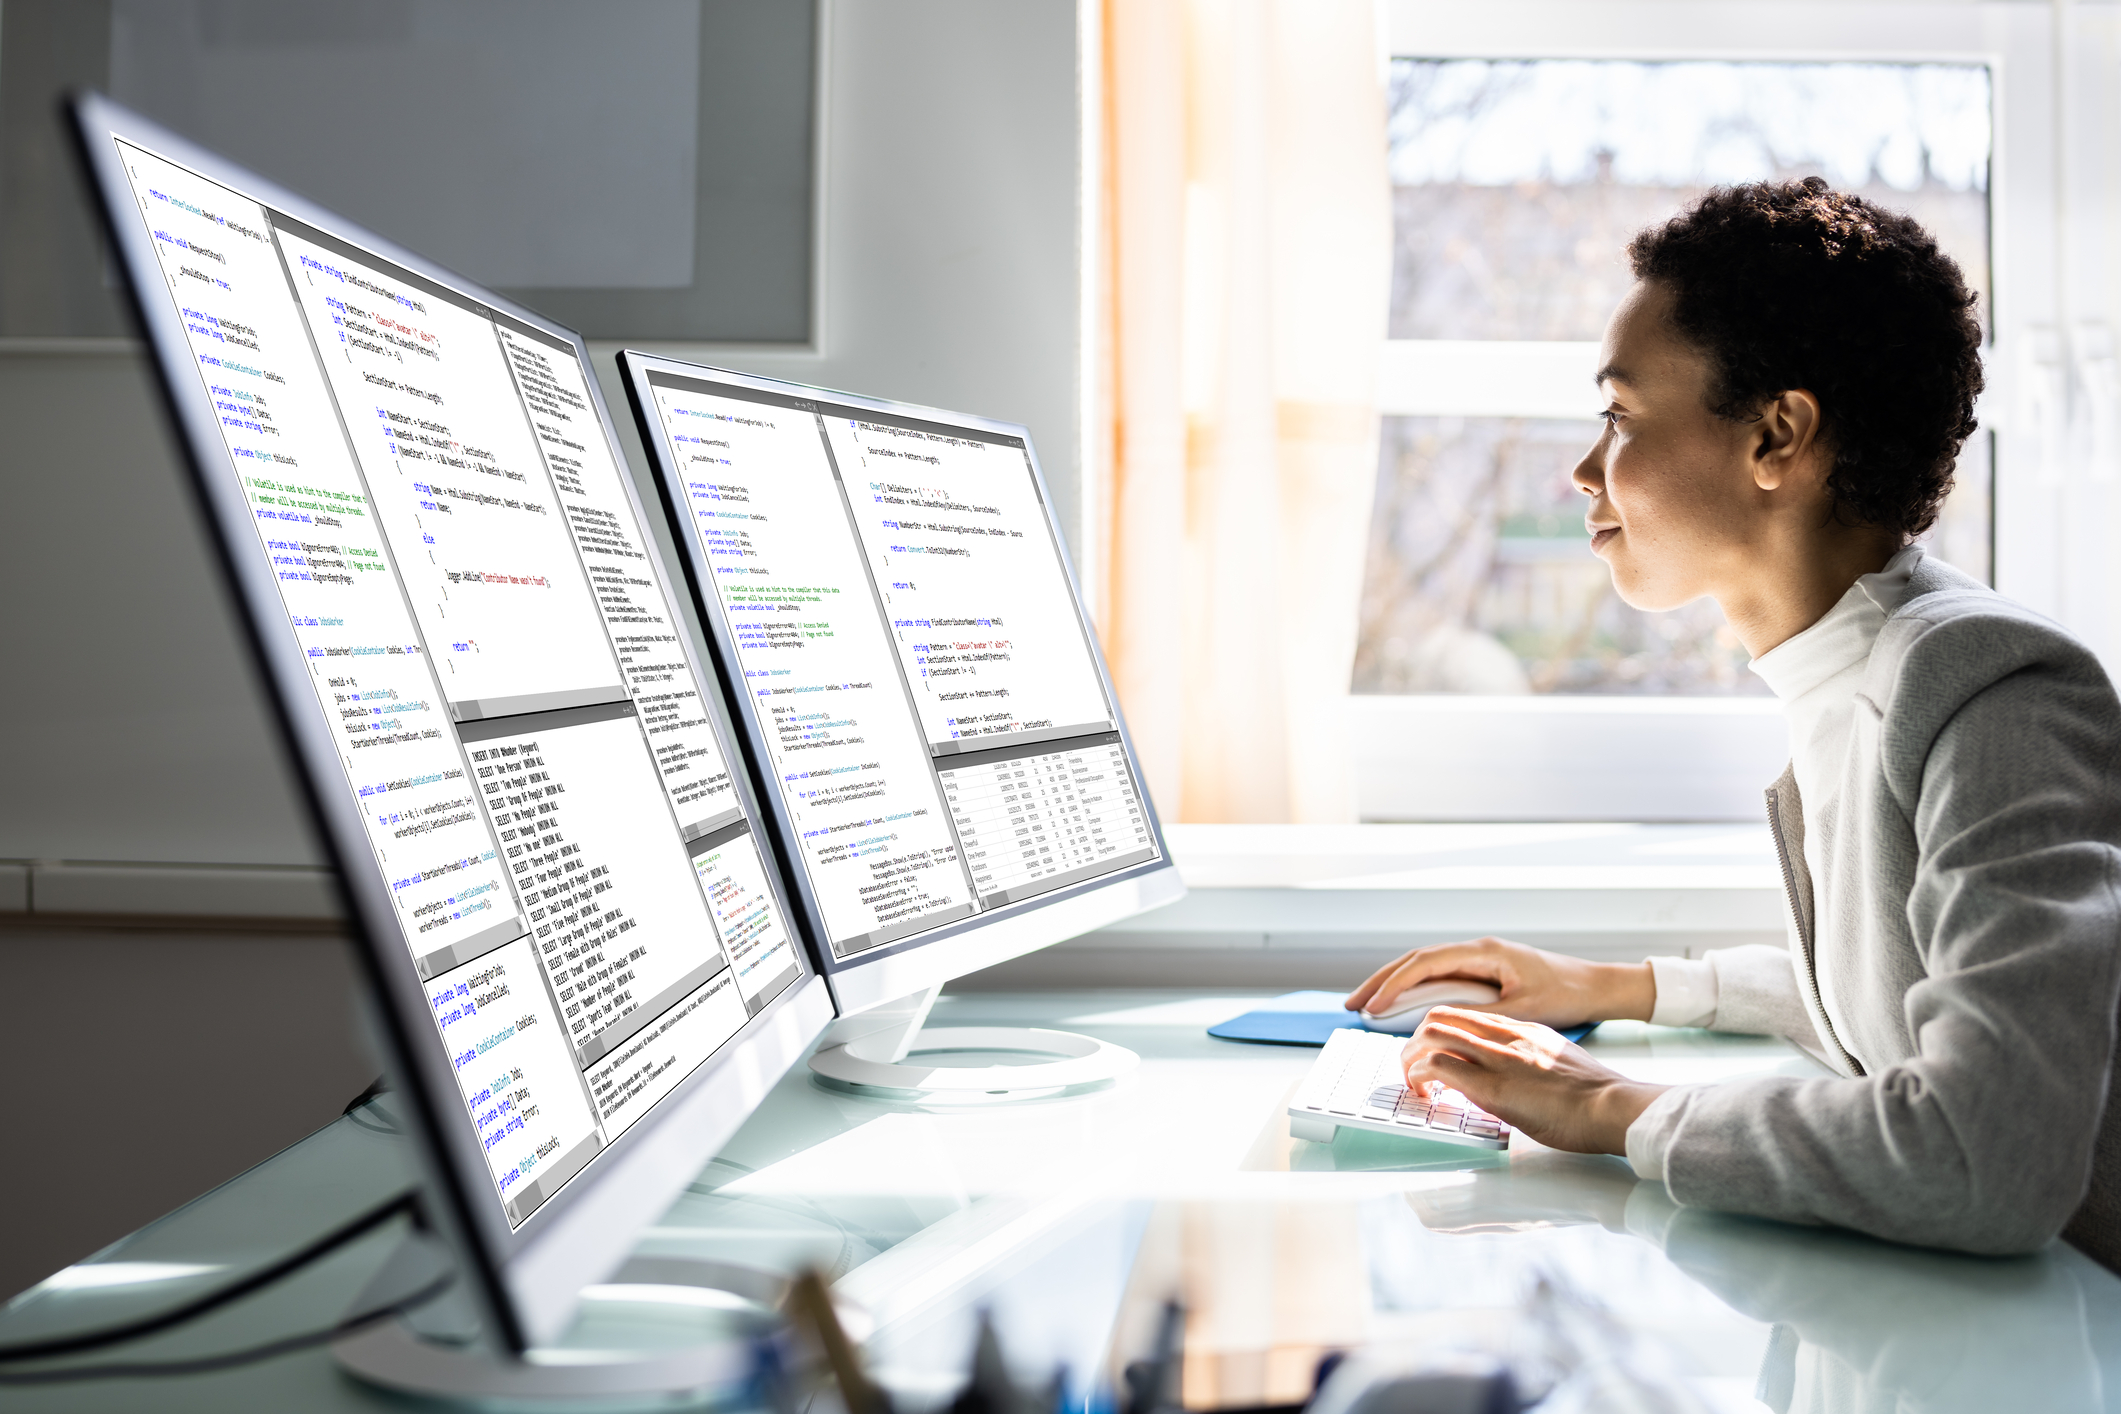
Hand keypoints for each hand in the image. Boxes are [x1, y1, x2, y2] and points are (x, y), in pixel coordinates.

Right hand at [1345, 936, 1654, 1027]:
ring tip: (1366, 1005)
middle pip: (1416, 960)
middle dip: (1381, 981)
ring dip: (1393, 984)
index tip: (1373, 1006)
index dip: (1394, 984)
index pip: (1426, 963)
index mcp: (1484, 952)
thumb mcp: (1521, 1010)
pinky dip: (1414, 988)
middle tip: (1351, 1004)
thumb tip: (1437, 1021)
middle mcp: (1476, 949)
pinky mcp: (1483, 969)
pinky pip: (1438, 975)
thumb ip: (1478, 1012)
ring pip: (1424, 967)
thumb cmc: (1567, 995)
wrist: (1596, 986)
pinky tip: (1400, 1004)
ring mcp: (1478, 957)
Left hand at [1401, 1006, 1665, 1154]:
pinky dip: (1422, 1076)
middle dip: (1415, 1040)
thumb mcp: (1557, 1060)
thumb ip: (1529, 1058)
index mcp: (1522, 1027)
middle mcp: (1505, 1034)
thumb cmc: (1594, 1094)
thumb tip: (1510, 1075)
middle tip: (1413, 1066)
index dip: (1440, 1031)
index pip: (1465, 1014)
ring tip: (1413, 1081)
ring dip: (1411, 1057)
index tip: (1433, 1052)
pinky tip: (1426, 1092)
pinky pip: (1439, 1065)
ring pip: (1431, 1034)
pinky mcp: (1491, 1086)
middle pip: (1440, 1015)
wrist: (1613, 1105)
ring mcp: (1496, 1057)